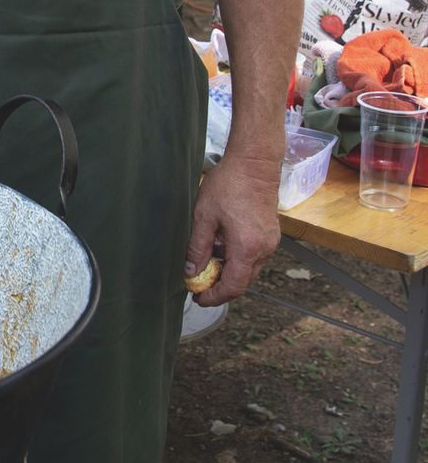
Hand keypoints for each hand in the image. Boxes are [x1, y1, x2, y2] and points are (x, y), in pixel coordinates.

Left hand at [184, 151, 280, 305]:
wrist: (254, 164)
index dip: (214, 297)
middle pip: (242, 281)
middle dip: (220, 287)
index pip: (233, 286)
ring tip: (205, 263)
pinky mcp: (271, 234)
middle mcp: (264, 249)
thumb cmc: (228, 185)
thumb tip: (191, 272)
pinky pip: (253, 256)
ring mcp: (270, 242)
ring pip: (248, 269)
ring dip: (228, 271)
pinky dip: (237, 258)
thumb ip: (198, 247)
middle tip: (198, 284)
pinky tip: (219, 247)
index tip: (198, 298)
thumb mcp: (204, 216)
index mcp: (247, 248)